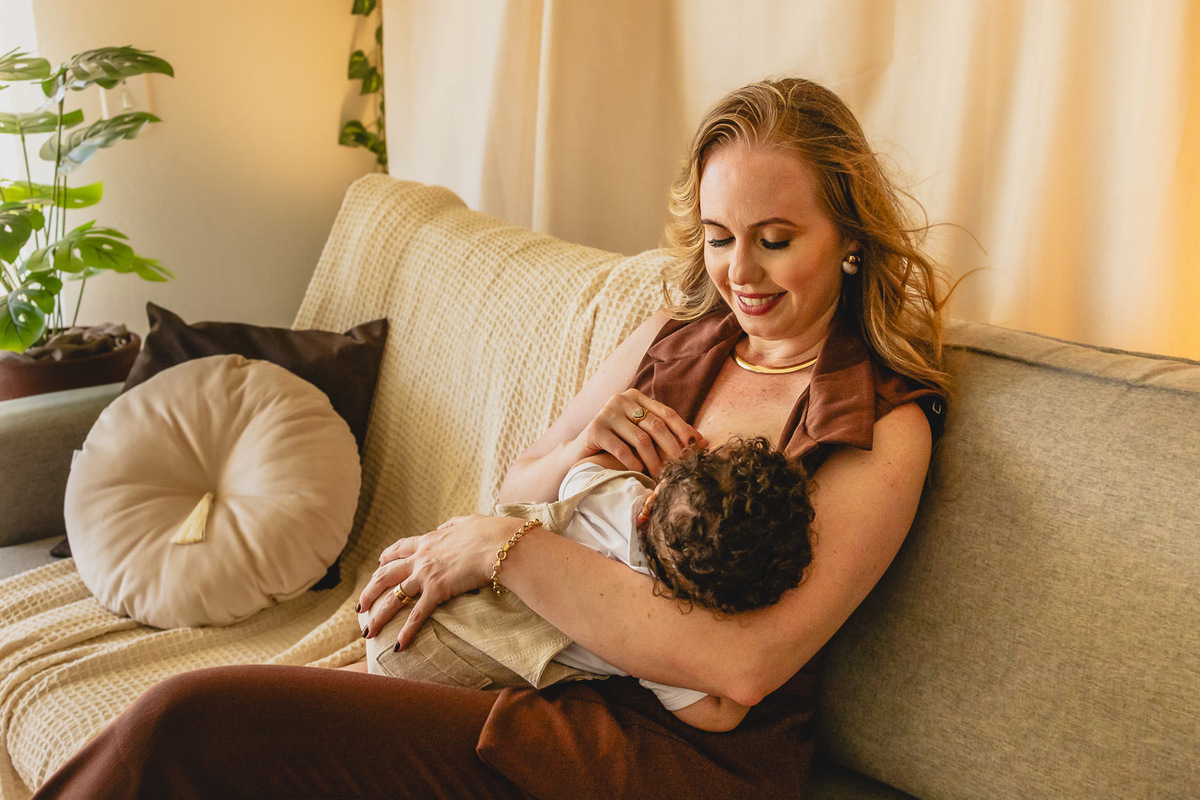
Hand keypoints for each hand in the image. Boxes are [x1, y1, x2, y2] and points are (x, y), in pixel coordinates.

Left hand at [356, 514, 524, 651]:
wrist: (500, 545)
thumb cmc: (490, 532)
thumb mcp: (467, 521)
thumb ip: (453, 524)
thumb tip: (446, 525)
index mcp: (429, 541)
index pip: (399, 549)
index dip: (385, 559)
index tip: (377, 566)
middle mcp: (421, 558)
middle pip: (385, 575)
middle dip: (369, 591)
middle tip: (360, 606)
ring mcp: (426, 575)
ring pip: (393, 598)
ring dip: (378, 616)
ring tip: (367, 632)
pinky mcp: (437, 591)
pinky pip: (417, 615)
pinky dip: (406, 631)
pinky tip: (398, 645)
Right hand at [573, 389, 704, 478]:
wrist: (579, 454)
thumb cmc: (616, 445)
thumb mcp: (639, 434)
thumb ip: (664, 432)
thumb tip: (702, 442)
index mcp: (636, 397)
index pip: (667, 413)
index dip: (684, 430)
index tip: (697, 448)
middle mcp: (621, 400)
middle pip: (656, 425)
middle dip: (673, 448)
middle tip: (683, 467)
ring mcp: (606, 413)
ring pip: (640, 439)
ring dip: (655, 460)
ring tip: (662, 476)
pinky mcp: (594, 429)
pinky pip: (621, 448)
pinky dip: (634, 462)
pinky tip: (640, 472)